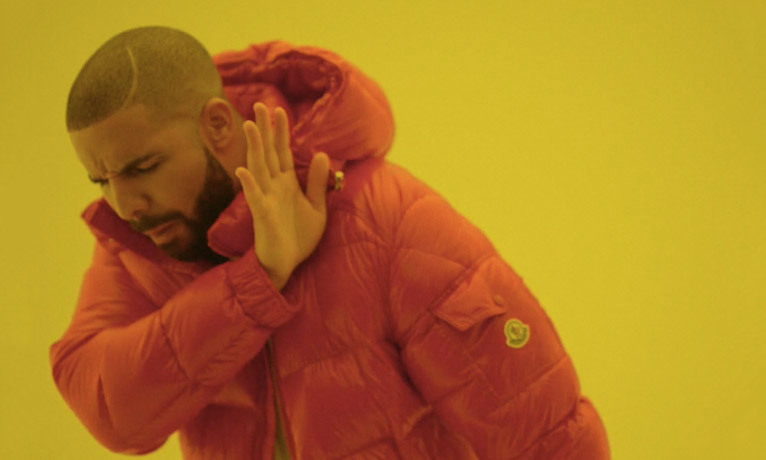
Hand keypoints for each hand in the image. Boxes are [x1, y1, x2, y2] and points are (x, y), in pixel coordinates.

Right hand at [235, 103, 329, 288]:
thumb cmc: (299, 237)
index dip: (281, 132)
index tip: (279, 110)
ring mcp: (266, 199)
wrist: (287, 264)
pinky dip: (248, 184)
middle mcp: (274, 187)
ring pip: (259, 168)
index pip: (283, 152)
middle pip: (268, 153)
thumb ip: (318, 183)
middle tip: (259, 106)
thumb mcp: (317, 207)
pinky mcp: (262, 216)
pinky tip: (242, 171)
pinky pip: (254, 198)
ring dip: (254, 148)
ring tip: (249, 126)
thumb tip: (323, 154)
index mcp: (287, 183)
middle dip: (264, 130)